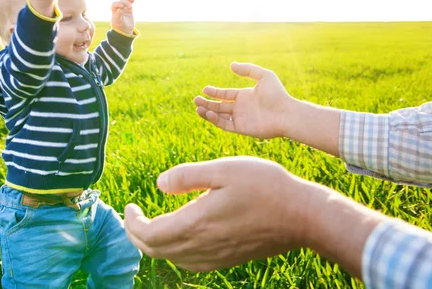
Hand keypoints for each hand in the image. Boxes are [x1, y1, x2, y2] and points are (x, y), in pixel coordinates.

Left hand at [111, 0, 134, 34]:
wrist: (125, 30)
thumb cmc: (119, 26)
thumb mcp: (117, 22)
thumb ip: (117, 16)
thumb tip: (119, 9)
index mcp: (114, 11)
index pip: (114, 4)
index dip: (118, 3)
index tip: (122, 6)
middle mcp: (118, 8)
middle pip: (121, 1)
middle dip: (126, 2)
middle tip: (130, 7)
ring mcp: (124, 8)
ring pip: (125, 0)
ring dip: (128, 0)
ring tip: (132, 2)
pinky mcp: (129, 9)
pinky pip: (130, 2)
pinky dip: (131, 0)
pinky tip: (133, 0)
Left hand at [124, 156, 309, 270]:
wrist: (302, 215)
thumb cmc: (264, 185)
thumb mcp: (223, 168)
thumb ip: (187, 176)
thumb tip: (159, 184)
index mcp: (196, 222)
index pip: (149, 234)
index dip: (132, 222)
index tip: (129, 206)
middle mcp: (202, 245)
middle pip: (155, 251)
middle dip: (136, 234)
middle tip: (133, 216)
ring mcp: (216, 256)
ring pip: (172, 259)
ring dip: (154, 244)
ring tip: (150, 225)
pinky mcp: (227, 259)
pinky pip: (190, 263)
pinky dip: (174, 252)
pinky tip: (180, 238)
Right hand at [194, 62, 293, 138]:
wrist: (286, 113)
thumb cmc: (278, 94)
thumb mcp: (264, 76)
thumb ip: (248, 70)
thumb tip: (231, 65)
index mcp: (245, 96)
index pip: (225, 95)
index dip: (214, 92)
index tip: (204, 89)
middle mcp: (241, 108)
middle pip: (219, 105)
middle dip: (207, 103)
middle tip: (195, 99)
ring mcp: (241, 119)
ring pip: (219, 116)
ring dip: (208, 112)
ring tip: (197, 107)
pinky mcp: (241, 129)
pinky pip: (225, 125)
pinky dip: (215, 120)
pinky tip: (208, 113)